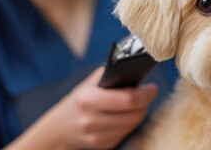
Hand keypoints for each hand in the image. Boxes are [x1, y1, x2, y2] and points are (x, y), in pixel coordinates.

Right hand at [5, 66, 157, 149]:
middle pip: (134, 115)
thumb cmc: (79, 101)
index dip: (145, 93)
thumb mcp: (89, 84)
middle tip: (147, 95)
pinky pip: (126, 134)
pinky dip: (129, 124)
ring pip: (132, 125)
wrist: (59, 128)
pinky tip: (124, 116)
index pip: (127, 99)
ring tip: (135, 104)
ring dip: (139, 113)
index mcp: (87, 100)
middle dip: (145, 103)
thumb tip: (135, 68)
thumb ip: (110, 75)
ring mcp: (96, 136)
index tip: (151, 87)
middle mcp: (90, 120)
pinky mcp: (102, 146)